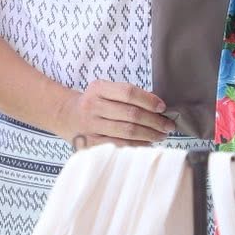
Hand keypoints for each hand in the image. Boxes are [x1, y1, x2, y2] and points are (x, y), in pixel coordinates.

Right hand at [57, 80, 174, 146]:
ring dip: (149, 134)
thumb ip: (125, 95)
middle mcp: (93, 106)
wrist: (66, 116)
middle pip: (131, 114)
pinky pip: (119, 145)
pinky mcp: (90, 143)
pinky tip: (147, 144)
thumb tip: (157, 108)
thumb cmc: (94, 102)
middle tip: (168, 125)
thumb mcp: (104, 90)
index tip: (162, 107)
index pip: (128, 92)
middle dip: (154, 121)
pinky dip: (136, 145)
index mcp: (98, 88)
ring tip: (161, 135)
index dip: (148, 100)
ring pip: (127, 131)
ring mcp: (91, 126)